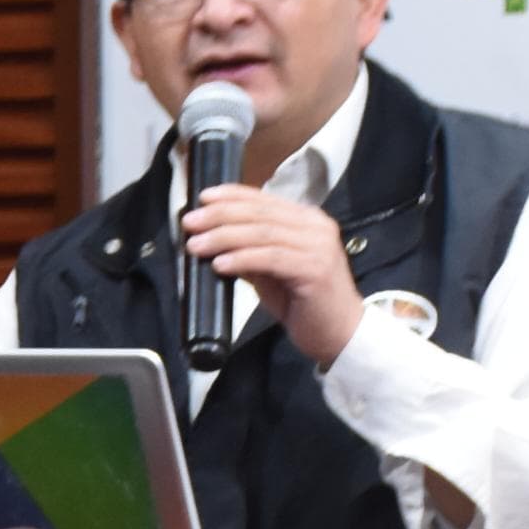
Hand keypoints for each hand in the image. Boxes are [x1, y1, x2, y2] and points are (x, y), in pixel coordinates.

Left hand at [180, 184, 364, 363]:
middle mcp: (316, 226)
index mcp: (306, 220)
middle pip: (260, 213)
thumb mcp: (269, 272)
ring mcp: (318, 246)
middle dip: (220, 215)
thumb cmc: (303, 302)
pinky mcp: (315, 269)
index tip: (202, 198)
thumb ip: (248, 252)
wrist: (339, 333)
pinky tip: (220, 264)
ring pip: (264, 233)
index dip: (232, 195)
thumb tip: (210, 239)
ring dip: (224, 237)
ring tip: (196, 245)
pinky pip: (271, 258)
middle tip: (189, 223)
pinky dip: (243, 259)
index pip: (264, 200)